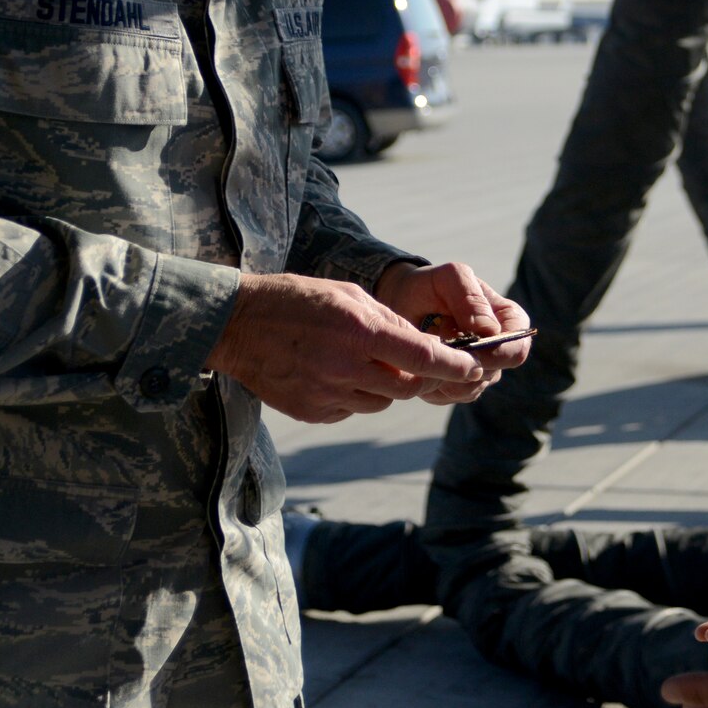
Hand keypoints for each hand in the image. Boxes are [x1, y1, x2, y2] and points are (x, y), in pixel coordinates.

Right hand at [208, 271, 485, 422]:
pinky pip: (352, 409)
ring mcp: (327, 394)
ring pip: (382, 402)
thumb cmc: (296, 300)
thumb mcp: (348, 295)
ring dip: (387, 386)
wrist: (236, 324)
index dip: (455, 367)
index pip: (425, 358)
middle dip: (422, 378)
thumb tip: (426, 346)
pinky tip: (335, 372)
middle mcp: (346, 367)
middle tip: (422, 364)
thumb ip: (389, 322)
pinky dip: (356, 395)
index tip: (472, 369)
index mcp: (360, 331)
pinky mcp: (312, 412)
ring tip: (363, 360)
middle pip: (409, 388)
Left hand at [374, 261, 531, 403]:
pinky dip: (431, 385)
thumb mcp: (449, 278)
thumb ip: (470, 297)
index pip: (517, 348)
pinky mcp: (454, 385)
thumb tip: (490, 330)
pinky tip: (417, 365)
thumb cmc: (430, 285)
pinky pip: (448, 397)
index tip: (467, 348)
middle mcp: (498, 349)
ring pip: (470, 388)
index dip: (497, 353)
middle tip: (434, 351)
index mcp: (508, 321)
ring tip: (421, 353)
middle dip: (464, 367)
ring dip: (444, 376)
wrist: (401, 301)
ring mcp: (478, 369)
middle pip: (494, 373)